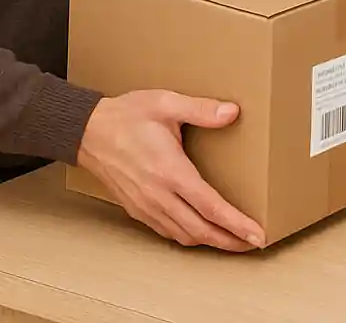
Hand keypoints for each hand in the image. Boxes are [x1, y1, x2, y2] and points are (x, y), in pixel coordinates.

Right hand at [77, 89, 265, 251]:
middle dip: (230, 240)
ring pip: (184, 235)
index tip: (257, 234)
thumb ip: (201, 109)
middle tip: (253, 242)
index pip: (210, 207)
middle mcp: (158, 195)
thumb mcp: (166, 103)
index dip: (236, 224)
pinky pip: (167, 231)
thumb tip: (232, 112)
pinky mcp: (137, 209)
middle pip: (201, 230)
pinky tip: (199, 232)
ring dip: (210, 242)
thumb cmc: (126, 116)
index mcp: (170, 171)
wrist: (88, 131)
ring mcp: (146, 206)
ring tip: (232, 240)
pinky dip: (188, 236)